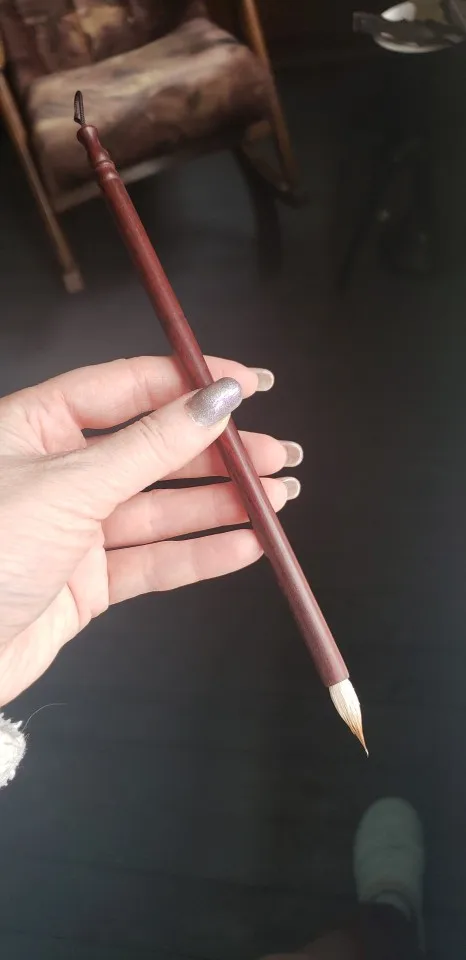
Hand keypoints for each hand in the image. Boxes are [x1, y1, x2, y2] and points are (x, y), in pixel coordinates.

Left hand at [0, 357, 300, 705]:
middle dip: (221, 452)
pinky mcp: (86, 583)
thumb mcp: (70, 485)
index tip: (252, 384)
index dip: (193, 381)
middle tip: (282, 454)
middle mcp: (60, 471)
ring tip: (282, 498)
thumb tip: (216, 398)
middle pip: (155, 450)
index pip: (129, 387)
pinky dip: (200, 555)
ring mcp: (75, 529)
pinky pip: (153, 562)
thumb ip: (149, 446)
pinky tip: (247, 545)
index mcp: (38, 425)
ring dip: (223, 504)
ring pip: (162, 508)